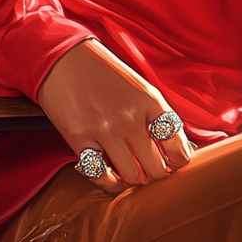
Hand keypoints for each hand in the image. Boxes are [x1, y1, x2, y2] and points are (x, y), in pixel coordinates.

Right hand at [37, 39, 194, 194]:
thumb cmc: (103, 73)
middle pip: (156, 169)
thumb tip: (175, 148)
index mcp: (149, 100)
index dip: (179, 161)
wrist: (63, 58)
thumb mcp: (139, 86)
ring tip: (132, 174)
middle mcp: (129, 117)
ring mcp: (104, 130)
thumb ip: (156, 115)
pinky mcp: (79, 139)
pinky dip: (109, 182)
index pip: (177, 145)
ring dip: (134, 180)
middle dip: (157, 176)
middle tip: (152, 172)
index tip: (173, 163)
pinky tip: (111, 176)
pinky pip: (100, 175)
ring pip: (131, 176)